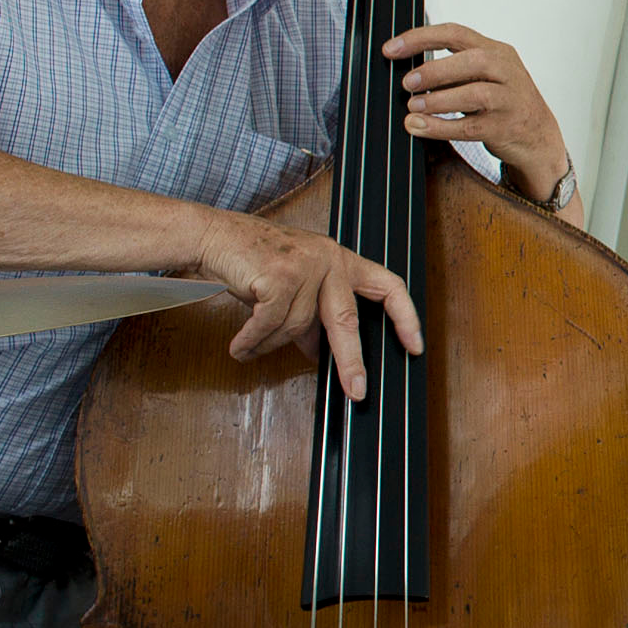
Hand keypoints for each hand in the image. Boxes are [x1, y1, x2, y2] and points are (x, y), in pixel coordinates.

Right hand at [187, 207, 423, 400]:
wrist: (213, 235)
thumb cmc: (254, 262)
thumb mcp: (295, 286)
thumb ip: (313, 315)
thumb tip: (323, 353)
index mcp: (342, 261)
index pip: (388, 286)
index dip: (406, 317)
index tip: (415, 345)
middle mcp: (329, 259)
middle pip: (346, 320)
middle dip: (351, 360)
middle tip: (356, 391)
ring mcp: (306, 265)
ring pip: (297, 327)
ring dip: (271, 343)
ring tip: (251, 345)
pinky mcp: (279, 275)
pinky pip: (270, 324)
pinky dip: (253, 342)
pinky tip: (241, 348)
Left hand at [389, 23, 571, 205]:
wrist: (538, 135)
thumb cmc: (502, 102)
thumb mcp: (485, 75)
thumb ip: (454, 68)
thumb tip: (407, 69)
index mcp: (497, 51)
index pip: (456, 33)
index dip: (420, 38)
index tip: (391, 49)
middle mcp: (507, 71)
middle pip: (472, 61)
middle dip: (434, 70)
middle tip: (408, 82)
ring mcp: (510, 99)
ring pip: (474, 94)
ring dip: (437, 100)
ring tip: (413, 106)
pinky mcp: (505, 127)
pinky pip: (470, 126)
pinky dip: (441, 126)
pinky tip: (421, 126)